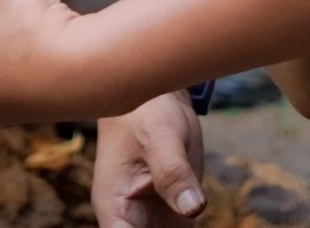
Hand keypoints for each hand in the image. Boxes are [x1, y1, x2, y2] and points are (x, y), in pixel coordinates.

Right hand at [93, 93, 207, 227]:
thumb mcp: (161, 137)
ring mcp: (152, 218)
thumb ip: (173, 172)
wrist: (156, 94)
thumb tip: (193, 209)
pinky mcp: (175, 211)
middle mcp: (130, 218)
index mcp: (114, 206)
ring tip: (189, 219)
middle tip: (184, 225)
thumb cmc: (146, 109)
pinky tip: (196, 213)